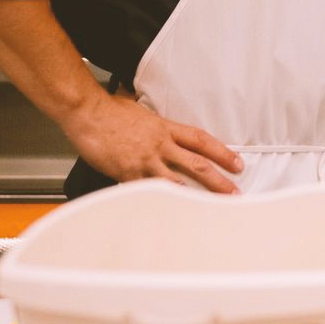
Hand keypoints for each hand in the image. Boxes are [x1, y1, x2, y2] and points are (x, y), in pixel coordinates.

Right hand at [64, 93, 242, 193]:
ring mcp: (144, 161)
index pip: (202, 141)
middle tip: (234, 192)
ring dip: (193, 196)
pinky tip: (169, 214)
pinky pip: (146, 192)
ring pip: (176, 182)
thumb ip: (156, 125)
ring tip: (208, 209)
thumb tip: (162, 129)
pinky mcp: (127, 173)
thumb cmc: (110, 110)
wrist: (88, 112)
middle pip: (196, 164)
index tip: (236, 163)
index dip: (222, 152)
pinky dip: (157, 203)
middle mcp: (160, 145)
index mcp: (166, 128)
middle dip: (218, 180)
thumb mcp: (142, 112)